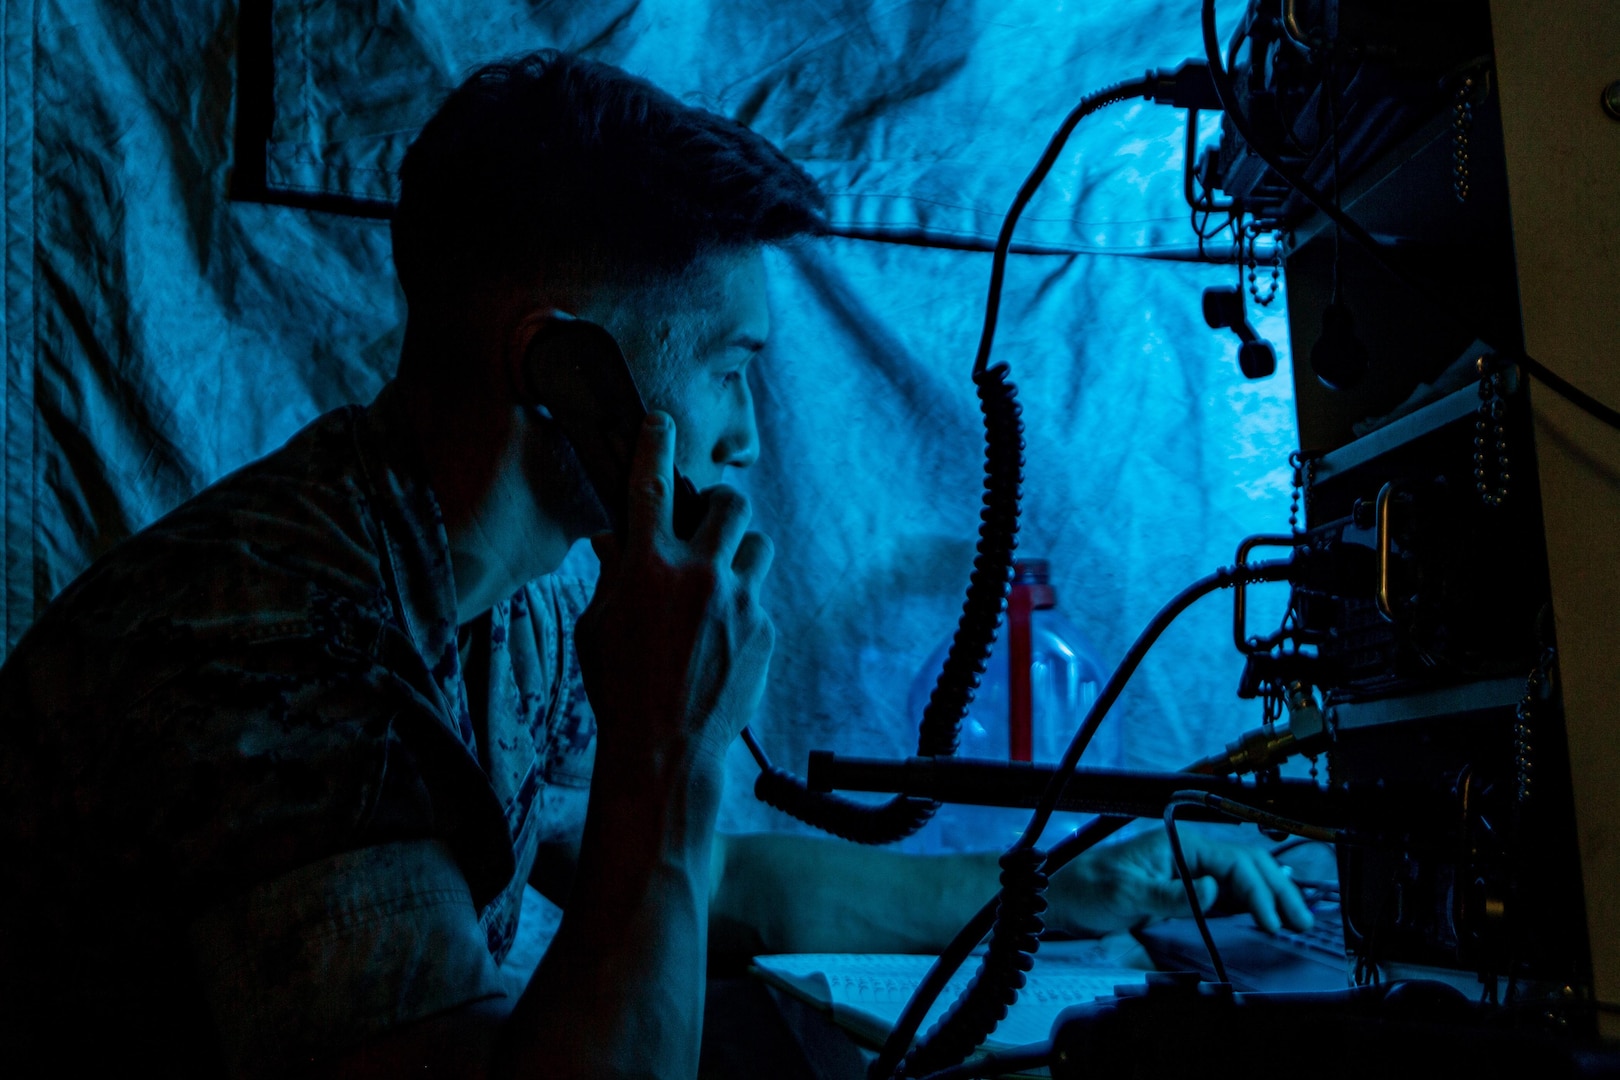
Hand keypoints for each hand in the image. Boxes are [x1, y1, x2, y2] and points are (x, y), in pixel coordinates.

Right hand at [575, 412, 775, 777]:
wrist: (666, 748)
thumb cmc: (619, 687)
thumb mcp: (596, 626)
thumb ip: (611, 575)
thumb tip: (613, 539)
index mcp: (648, 567)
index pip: (651, 485)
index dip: (655, 443)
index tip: (660, 421)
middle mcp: (698, 575)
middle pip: (730, 503)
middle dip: (719, 504)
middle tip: (706, 522)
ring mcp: (738, 602)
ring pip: (757, 547)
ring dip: (739, 555)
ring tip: (718, 584)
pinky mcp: (763, 631)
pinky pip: (759, 599)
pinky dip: (741, 607)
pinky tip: (719, 639)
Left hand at [1049, 830, 1312, 935]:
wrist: (1063, 896)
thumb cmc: (1088, 886)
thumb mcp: (1126, 892)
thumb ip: (1170, 894)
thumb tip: (1214, 891)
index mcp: (1179, 843)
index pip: (1234, 862)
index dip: (1258, 890)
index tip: (1272, 920)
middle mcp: (1188, 853)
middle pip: (1246, 865)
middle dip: (1277, 890)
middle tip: (1302, 920)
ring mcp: (1188, 870)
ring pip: (1242, 877)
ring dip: (1270, 895)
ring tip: (1295, 917)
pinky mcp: (1183, 889)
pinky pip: (1226, 892)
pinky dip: (1251, 901)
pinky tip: (1267, 910)